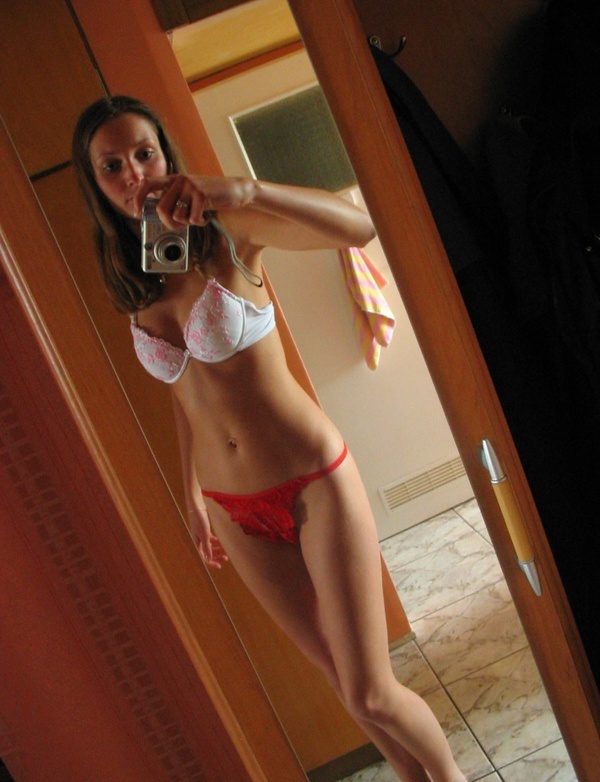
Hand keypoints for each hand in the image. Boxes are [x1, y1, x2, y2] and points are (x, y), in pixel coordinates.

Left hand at [133, 174, 253, 227]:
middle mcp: (179, 180)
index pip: (147, 184)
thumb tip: (159, 214)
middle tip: (181, 224)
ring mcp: (190, 186)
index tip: (137, 212)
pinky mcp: (201, 194)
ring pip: (175, 215)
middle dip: (170, 223)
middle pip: (161, 208)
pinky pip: (192, 218)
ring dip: (185, 224)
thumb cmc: (212, 195)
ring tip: (195, 219)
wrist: (236, 189)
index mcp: (174, 179)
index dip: (139, 199)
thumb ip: (175, 199)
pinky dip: (199, 223)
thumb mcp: (190, 194)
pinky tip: (206, 217)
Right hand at [189, 505, 227, 569]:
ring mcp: (202, 536)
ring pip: (210, 546)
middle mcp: (199, 541)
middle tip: (226, 558)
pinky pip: (211, 539)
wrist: (197, 507)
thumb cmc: (200, 520)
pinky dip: (217, 542)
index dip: (211, 563)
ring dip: (218, 549)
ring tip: (226, 550)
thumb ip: (207, 547)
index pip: (204, 557)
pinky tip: (222, 542)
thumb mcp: (204, 534)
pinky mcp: (205, 530)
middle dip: (216, 556)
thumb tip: (209, 559)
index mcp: (197, 544)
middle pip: (208, 553)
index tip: (220, 566)